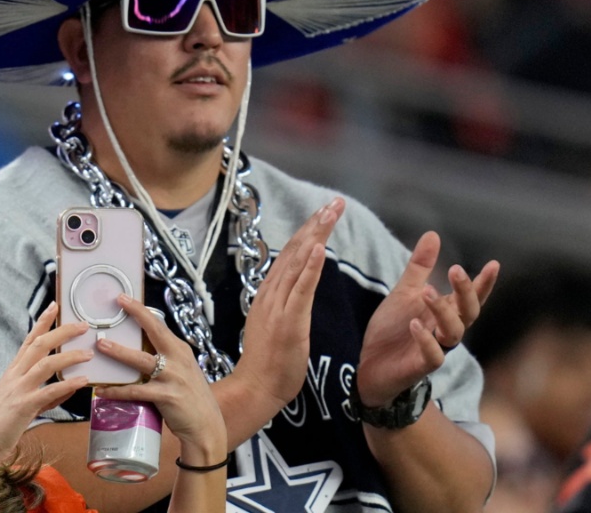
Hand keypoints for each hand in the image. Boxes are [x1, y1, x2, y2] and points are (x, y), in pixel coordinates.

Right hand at [0, 303, 90, 471]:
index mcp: (12, 373)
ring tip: (88, 354)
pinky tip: (82, 381)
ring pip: (46, 364)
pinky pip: (48, 392)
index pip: (29, 340)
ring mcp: (18, 390)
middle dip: (61, 331)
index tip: (54, 306)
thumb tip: (70, 386)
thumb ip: (47, 395)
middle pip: (39, 345)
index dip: (42, 323)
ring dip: (69, 356)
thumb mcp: (24, 405)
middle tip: (82, 325)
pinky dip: (67, 385)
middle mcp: (14, 376)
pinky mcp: (23, 406)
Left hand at [94, 296, 225, 460]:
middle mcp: (179, 359)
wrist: (206, 426)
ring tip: (101, 345)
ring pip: (141, 361)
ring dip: (119, 352)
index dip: (142, 311)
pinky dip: (117, 391)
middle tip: (117, 303)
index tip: (125, 299)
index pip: (160, 325)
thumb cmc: (191, 398)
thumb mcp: (182, 372)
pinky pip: (136, 391)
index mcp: (181, 350)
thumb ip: (165, 360)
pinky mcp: (166, 396)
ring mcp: (173, 377)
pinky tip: (102, 391)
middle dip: (136, 316)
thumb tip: (137, 351)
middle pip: (155, 332)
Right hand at [232, 198, 343, 408]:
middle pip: (295, 250)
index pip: (290, 255)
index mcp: (269, 294)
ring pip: (298, 262)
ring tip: (330, 213)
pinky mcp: (289, 321)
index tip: (324, 213)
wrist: (256, 388)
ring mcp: (278, 306)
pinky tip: (320, 248)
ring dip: (316, 235)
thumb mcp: (276, 324)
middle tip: (334, 203)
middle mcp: (271, 293)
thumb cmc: (268, 363)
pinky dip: (310, 267)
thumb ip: (284, 303)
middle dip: (315, 224)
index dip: (308, 231)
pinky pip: (301, 289)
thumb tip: (293, 288)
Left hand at [357, 231, 497, 406]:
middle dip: (465, 292)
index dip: (484, 283)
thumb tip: (433, 234)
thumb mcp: (405, 293)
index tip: (494, 264)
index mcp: (445, 312)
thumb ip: (420, 267)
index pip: (470, 297)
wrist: (369, 364)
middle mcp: (445, 330)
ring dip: (442, 310)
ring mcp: (435, 349)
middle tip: (455, 269)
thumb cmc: (392, 329)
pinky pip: (433, 356)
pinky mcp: (420, 367)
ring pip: (454, 332)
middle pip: (468, 313)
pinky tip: (415, 324)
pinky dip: (426, 340)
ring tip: (426, 292)